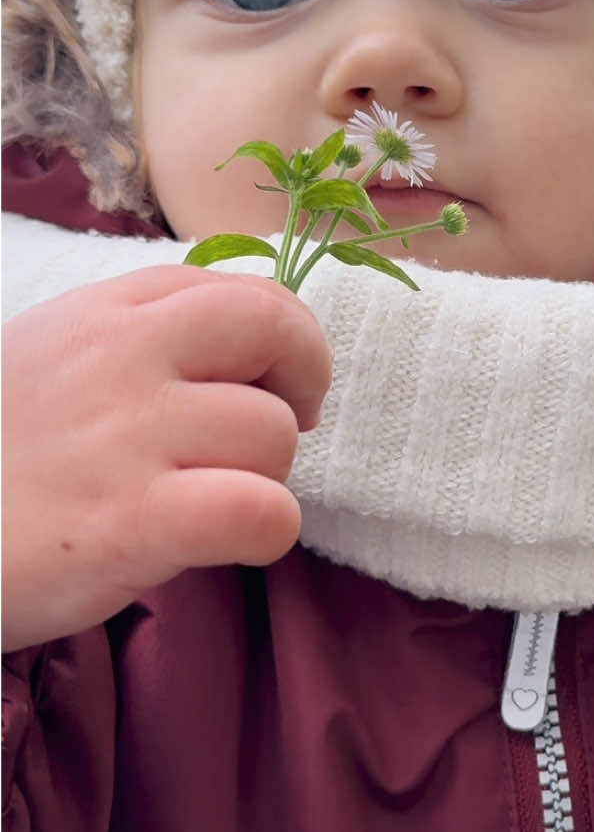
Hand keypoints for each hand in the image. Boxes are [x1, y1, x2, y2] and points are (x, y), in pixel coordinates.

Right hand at [1, 266, 331, 651]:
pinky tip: (228, 543)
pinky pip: (263, 512)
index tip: (271, 380)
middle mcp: (118, 356)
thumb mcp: (51, 355)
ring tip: (208, 499)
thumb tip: (248, 334)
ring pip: (275, 434)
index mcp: (103, 311)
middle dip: (304, 379)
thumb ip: (139, 333)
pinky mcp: (132, 523)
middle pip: (276, 329)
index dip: (283, 337)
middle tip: (280, 429)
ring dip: (266, 477)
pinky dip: (266, 533)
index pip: (246, 289)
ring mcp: (127, 436)